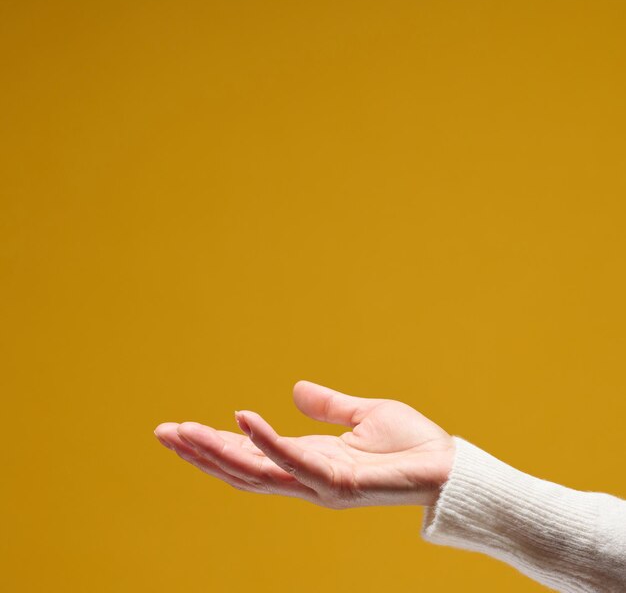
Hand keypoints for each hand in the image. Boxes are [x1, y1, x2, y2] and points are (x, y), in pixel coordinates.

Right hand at [154, 380, 454, 508]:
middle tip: (162, 432)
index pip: (252, 456)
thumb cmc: (410, 445)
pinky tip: (241, 418)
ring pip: (255, 471)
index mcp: (309, 459)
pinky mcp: (338, 481)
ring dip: (216, 451)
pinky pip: (293, 461)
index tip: (185, 429)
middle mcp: (307, 477)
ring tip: (181, 431)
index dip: (217, 444)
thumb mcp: (362, 414)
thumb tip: (294, 388)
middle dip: (200, 452)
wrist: (449, 467)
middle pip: (242, 469)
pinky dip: (265, 442)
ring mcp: (319, 483)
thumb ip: (327, 405)